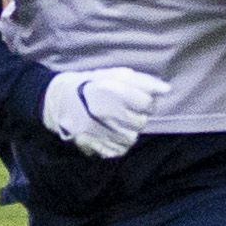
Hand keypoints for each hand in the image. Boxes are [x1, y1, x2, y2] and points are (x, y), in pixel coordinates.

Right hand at [42, 66, 169, 159]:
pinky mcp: (91, 144)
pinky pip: (118, 150)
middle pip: (140, 122)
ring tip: (118, 124)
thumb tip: (167, 90)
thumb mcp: (114, 74)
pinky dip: (119, 145)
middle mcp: (105, 111)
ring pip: (131, 138)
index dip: (145, 102)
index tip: (137, 101)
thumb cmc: (90, 84)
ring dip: (129, 132)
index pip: (146, 102)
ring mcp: (97, 130)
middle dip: (137, 117)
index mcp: (111, 90)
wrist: (59, 100)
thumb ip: (142, 81)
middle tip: (126, 113)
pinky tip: (112, 135)